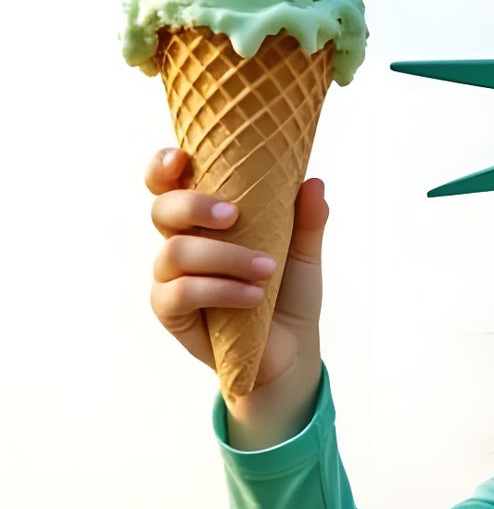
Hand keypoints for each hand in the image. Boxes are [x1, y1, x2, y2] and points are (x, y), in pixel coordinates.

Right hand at [146, 145, 326, 446]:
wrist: (291, 349)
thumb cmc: (288, 294)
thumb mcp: (303, 255)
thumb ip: (307, 221)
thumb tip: (315, 184)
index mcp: (203, 219)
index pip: (168, 183)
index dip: (163, 166)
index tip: (182, 158)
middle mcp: (180, 241)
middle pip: (162, 209)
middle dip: (193, 206)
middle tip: (234, 215)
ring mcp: (169, 277)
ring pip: (175, 252)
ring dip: (224, 256)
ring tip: (267, 270)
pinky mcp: (171, 312)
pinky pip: (181, 293)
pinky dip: (220, 291)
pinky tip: (253, 296)